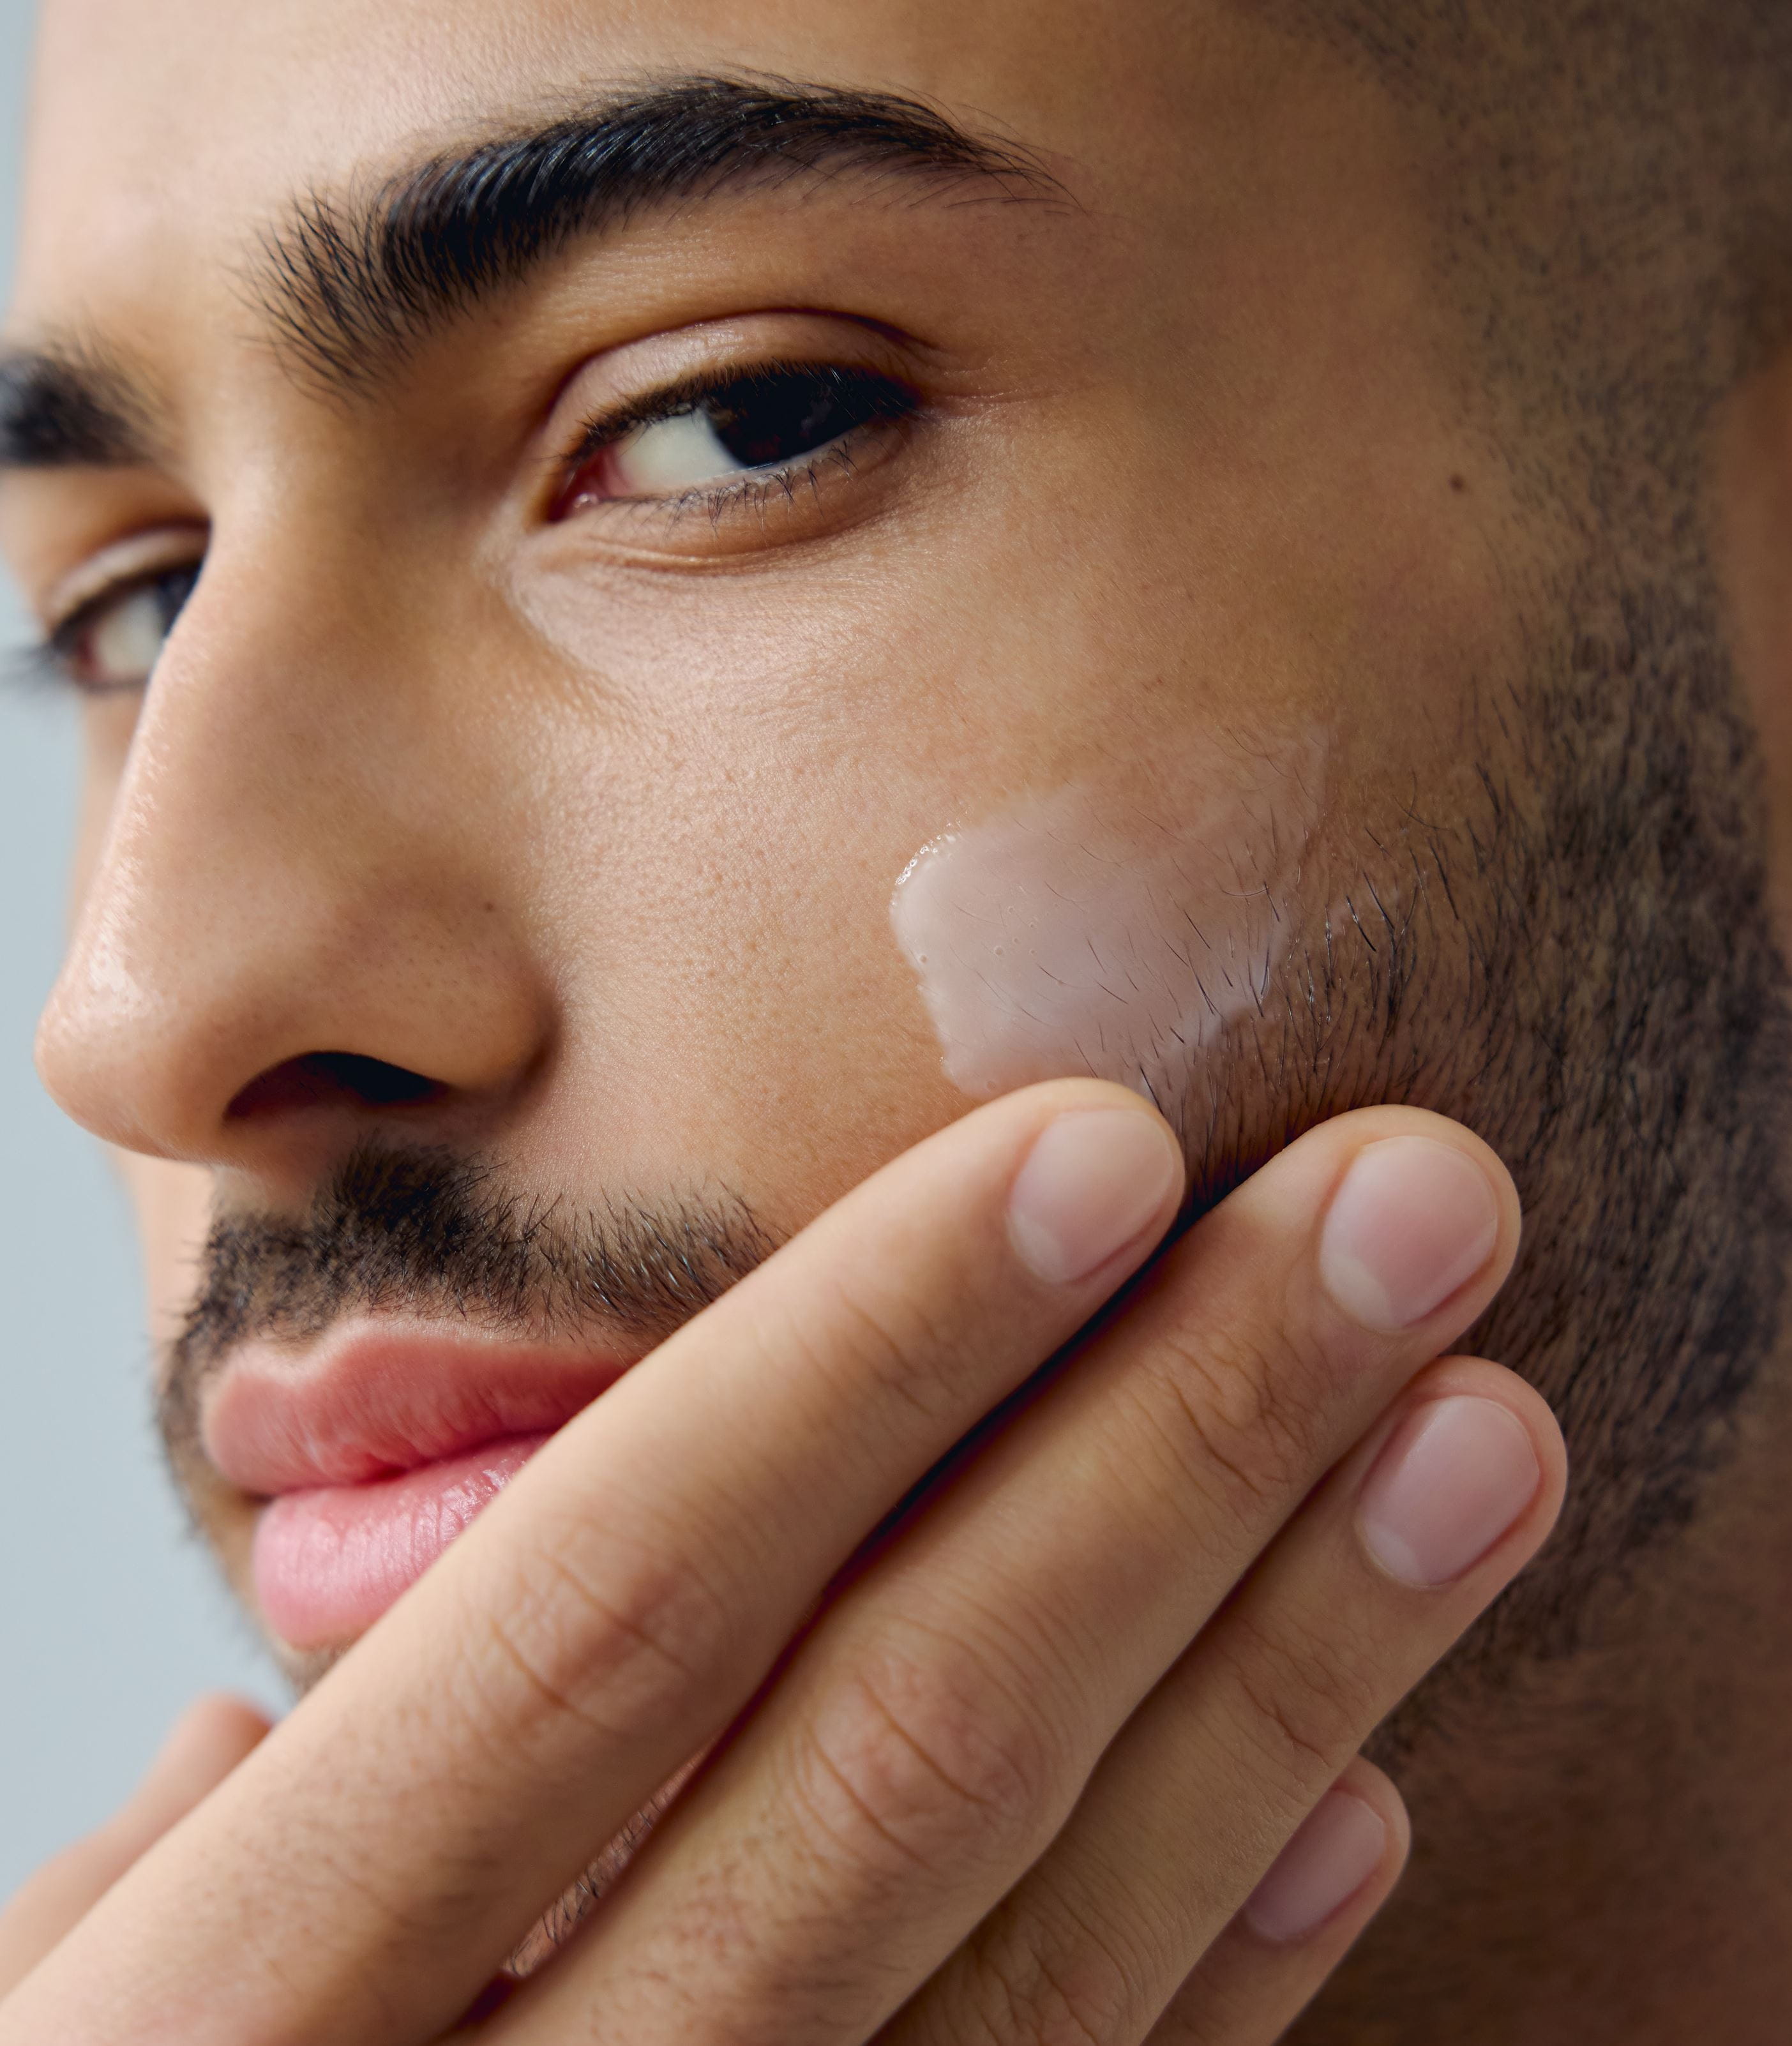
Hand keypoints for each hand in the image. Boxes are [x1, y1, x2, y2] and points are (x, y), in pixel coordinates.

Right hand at [0, 1082, 1563, 2044]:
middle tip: (1413, 1207)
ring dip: (1292, 1668)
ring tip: (1478, 1431)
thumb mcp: (46, 2043)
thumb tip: (304, 1697)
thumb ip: (197, 1872)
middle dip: (1182, 1445)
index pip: (611, 1606)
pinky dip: (1224, 1977)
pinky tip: (1367, 1789)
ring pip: (1050, 1949)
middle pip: (905, 1749)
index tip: (1102, 1148)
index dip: (868, 1356)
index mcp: (238, 2026)